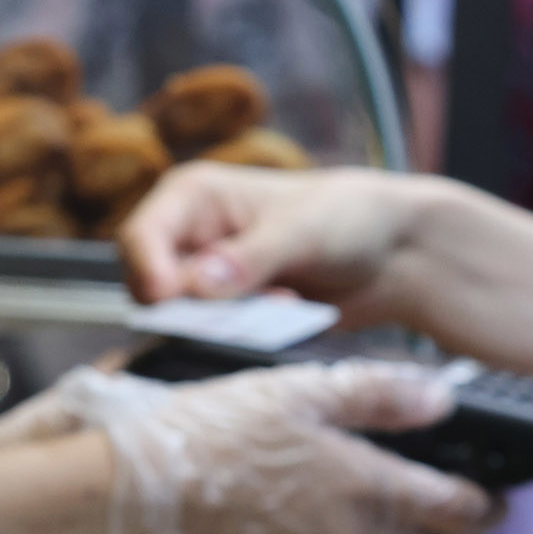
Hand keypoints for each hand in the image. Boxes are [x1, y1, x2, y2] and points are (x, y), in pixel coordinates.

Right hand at [0, 360, 491, 533]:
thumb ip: (378, 394)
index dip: (485, 503)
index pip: (459, 509)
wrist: (132, 503)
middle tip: (450, 513)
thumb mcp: (297, 390)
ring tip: (389, 531)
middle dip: (451, 533)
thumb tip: (443, 398)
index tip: (493, 496)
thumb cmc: (209, 435)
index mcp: (372, 491)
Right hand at [116, 164, 434, 324]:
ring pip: (180, 319)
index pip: (140, 237)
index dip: (147, 271)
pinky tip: (287, 310)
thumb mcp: (303, 231)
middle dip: (194, 305)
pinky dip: (245, 332)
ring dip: (226, 321)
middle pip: (150, 286)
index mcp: (192, 197)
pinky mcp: (226, 312)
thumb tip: (197, 285)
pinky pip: (213, 336)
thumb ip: (251, 259)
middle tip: (254, 300)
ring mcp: (205, 278)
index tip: (169, 301)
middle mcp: (188, 236)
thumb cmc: (348, 218)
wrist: (392, 253)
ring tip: (281, 302)